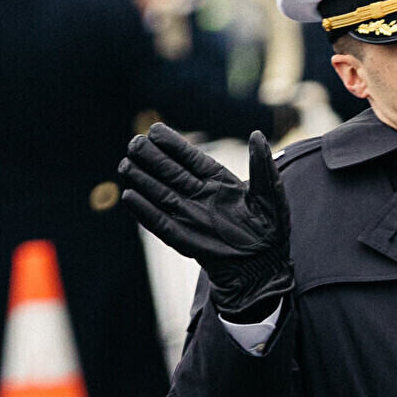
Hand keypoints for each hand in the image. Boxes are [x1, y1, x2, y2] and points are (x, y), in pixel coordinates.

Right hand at [119, 126, 291, 319]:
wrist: (265, 266)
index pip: (190, 157)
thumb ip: (262, 165)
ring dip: (142, 180)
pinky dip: (145, 212)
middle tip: (134, 144)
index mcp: (217, 180)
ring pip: (160, 194)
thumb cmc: (270, 229)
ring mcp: (190, 216)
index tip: (154, 131)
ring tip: (126, 165)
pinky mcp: (184, 238)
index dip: (172, 144)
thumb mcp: (271, 194)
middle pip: (169, 172)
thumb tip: (256, 134)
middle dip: (151, 158)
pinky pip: (161, 223)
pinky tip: (129, 197)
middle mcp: (199, 195)